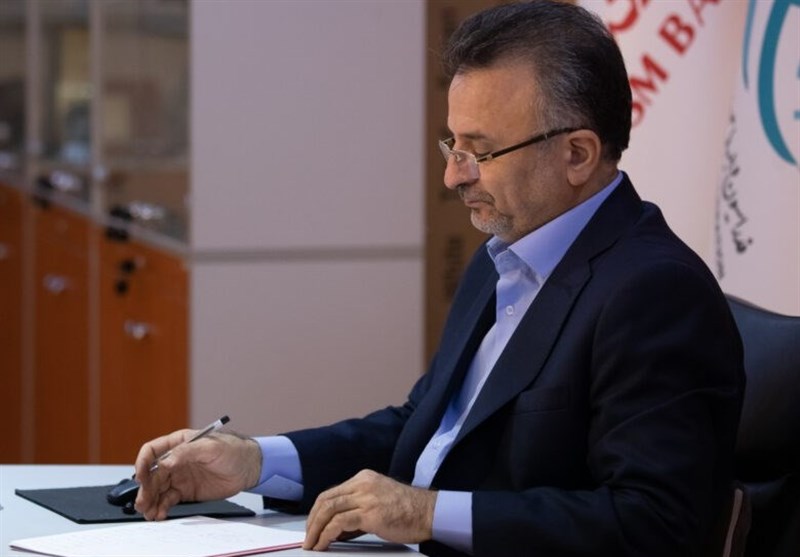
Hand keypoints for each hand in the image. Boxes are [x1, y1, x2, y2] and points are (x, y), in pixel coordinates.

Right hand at [133, 430, 260, 520]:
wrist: (249, 467)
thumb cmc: (233, 450)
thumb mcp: (211, 447)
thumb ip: (188, 452)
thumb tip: (166, 461)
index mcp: (178, 443)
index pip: (152, 451)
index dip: (143, 463)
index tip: (141, 477)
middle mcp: (175, 460)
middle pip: (152, 474)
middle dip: (146, 488)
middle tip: (144, 502)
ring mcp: (179, 476)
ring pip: (157, 489)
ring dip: (150, 501)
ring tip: (149, 513)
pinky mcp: (185, 491)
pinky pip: (168, 499)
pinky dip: (162, 507)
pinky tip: (160, 514)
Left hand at [304, 469, 436, 550]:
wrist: (429, 513)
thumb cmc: (408, 511)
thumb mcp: (378, 503)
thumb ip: (357, 511)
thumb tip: (336, 530)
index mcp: (363, 478)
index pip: (331, 493)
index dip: (317, 511)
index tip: (312, 526)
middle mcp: (362, 484)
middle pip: (326, 500)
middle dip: (312, 521)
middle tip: (308, 537)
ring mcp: (366, 497)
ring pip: (329, 509)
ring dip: (315, 529)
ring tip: (312, 544)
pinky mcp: (370, 513)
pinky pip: (339, 523)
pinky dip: (326, 534)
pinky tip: (324, 544)